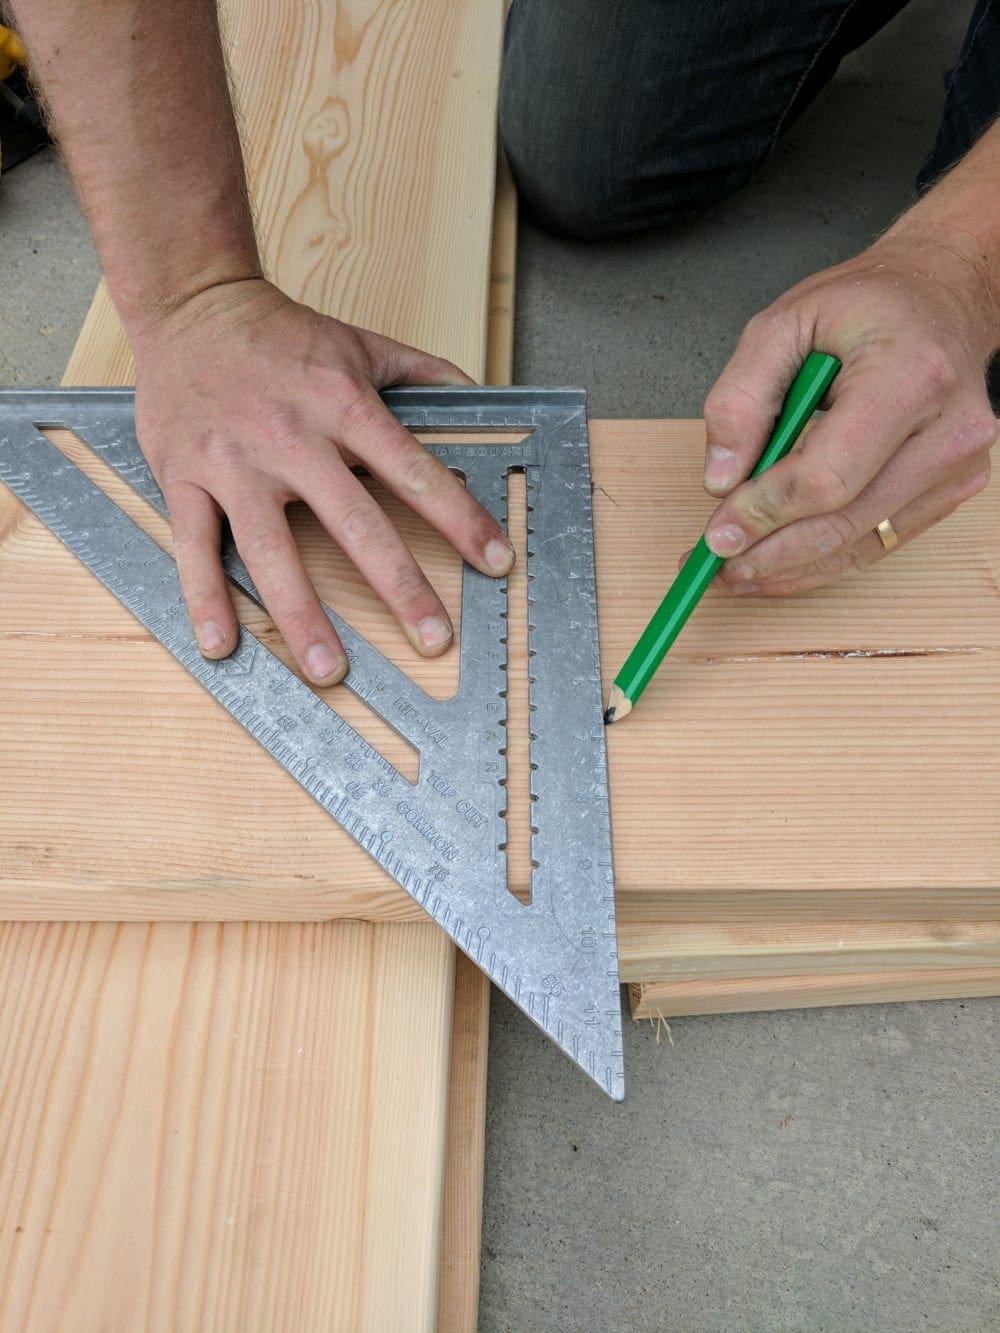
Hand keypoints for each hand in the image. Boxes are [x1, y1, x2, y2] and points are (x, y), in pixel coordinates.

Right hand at [132, 278, 513, 683]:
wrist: (191, 302)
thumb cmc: (282, 333)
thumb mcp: (362, 342)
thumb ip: (425, 374)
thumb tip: (484, 398)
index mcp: (343, 403)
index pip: (414, 471)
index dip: (460, 518)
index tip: (495, 561)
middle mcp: (292, 437)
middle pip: (354, 523)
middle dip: (400, 585)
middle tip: (433, 639)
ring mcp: (234, 461)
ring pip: (272, 550)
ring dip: (302, 614)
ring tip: (331, 669)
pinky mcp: (185, 476)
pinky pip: (196, 546)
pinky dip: (205, 597)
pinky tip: (221, 644)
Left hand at [700, 235, 997, 594]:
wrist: (942, 297)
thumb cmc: (869, 304)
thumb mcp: (783, 323)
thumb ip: (741, 397)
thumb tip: (721, 479)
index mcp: (910, 376)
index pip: (826, 476)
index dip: (765, 513)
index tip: (718, 533)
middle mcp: (947, 429)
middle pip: (843, 522)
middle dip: (768, 552)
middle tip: (715, 564)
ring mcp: (957, 466)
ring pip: (858, 544)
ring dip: (789, 568)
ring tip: (736, 572)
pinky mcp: (952, 489)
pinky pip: (877, 542)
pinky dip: (822, 560)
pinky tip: (779, 562)